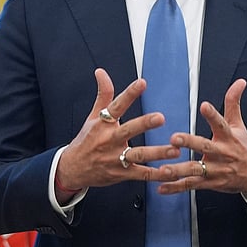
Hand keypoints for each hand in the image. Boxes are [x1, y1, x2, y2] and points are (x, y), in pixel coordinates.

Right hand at [53, 69, 180, 195]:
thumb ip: (103, 94)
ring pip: (138, 155)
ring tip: (174, 150)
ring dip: (157, 153)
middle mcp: (109, 140)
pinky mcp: (122, 174)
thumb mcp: (92, 117)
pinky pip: (142, 174)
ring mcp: (115, 158)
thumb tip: (101, 72)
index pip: (116, 105)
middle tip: (160, 117)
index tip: (142, 83)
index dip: (129, 94)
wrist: (72, 170)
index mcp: (103, 124)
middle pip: (128, 130)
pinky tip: (172, 172)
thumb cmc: (86, 141)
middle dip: (144, 124)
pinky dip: (158, 174)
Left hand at [158, 78, 246, 194]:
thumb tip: (240, 82)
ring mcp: (216, 170)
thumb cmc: (245, 148)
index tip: (204, 105)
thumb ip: (234, 102)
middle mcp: (222, 153)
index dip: (213, 114)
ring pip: (196, 170)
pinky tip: (162, 187)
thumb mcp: (240, 124)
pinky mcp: (211, 183)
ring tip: (164, 169)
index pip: (221, 123)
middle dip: (190, 143)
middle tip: (175, 138)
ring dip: (178, 170)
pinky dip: (176, 187)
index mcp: (228, 137)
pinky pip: (191, 185)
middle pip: (205, 147)